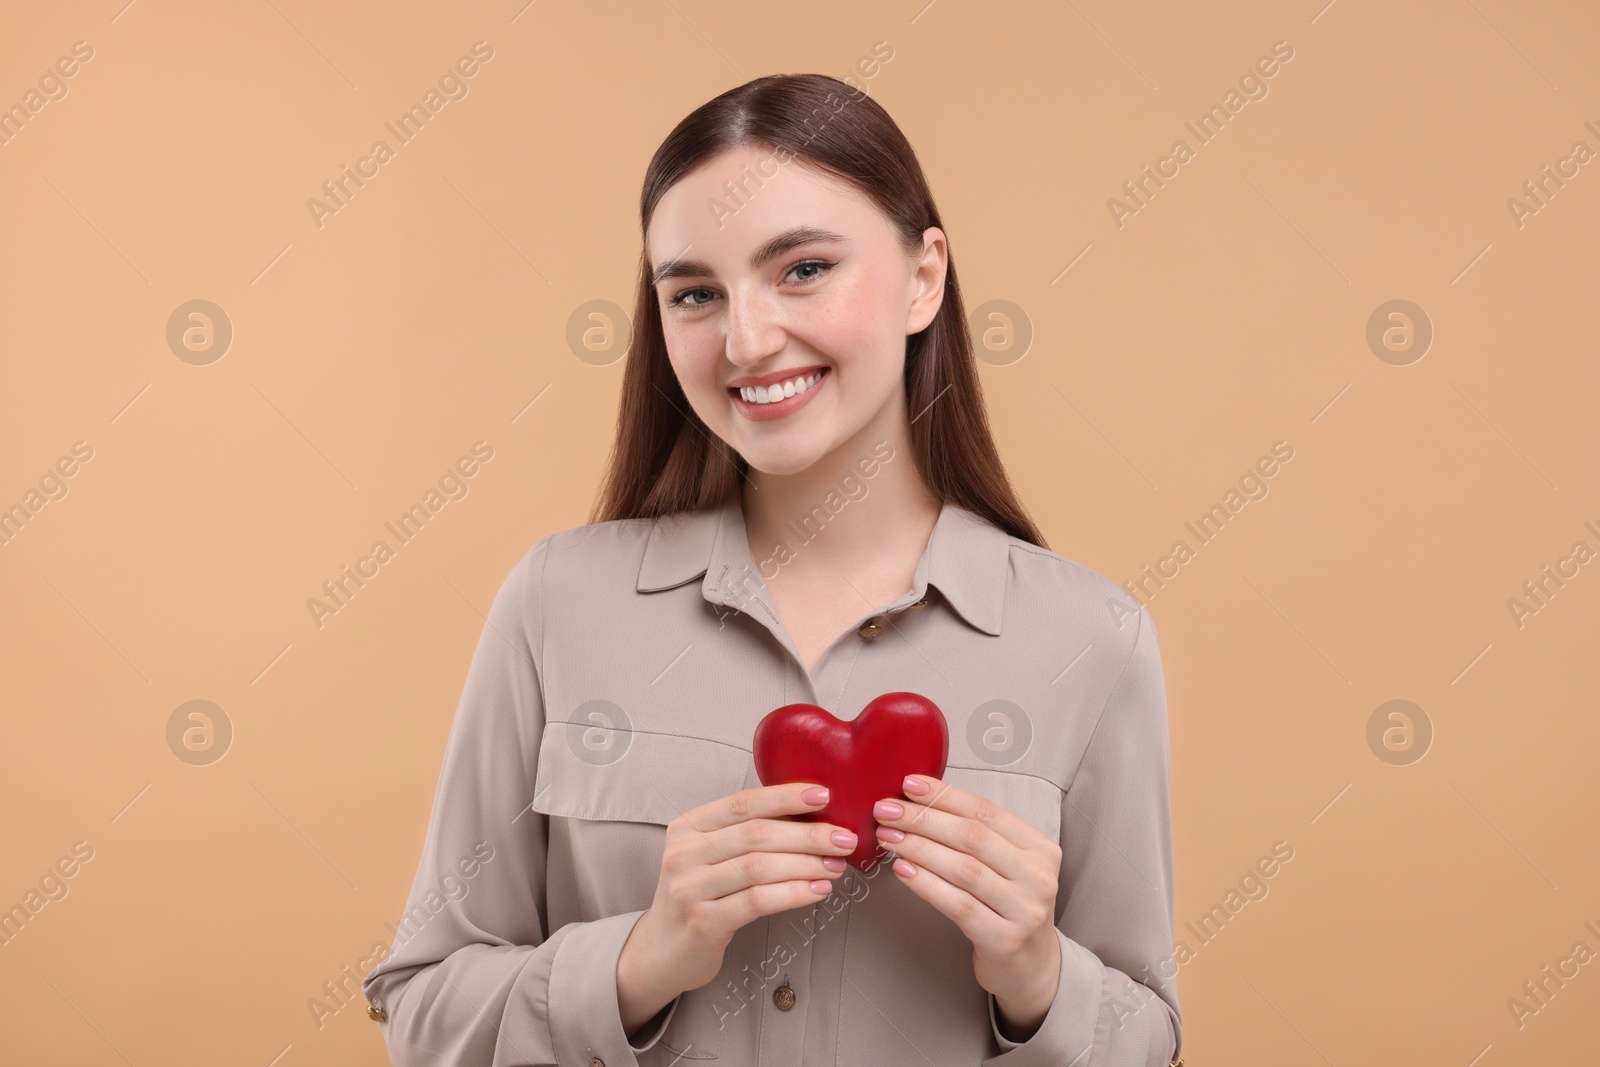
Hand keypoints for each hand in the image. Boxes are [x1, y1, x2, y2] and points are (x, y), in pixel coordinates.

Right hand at [616, 781, 856, 1032]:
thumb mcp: (710, 855)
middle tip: (844, 838)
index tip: (824, 795)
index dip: (785, 796)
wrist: (662, 950)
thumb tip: (810, 815)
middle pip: (756, 834)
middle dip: (808, 835)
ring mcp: (690, 888)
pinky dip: (793, 894)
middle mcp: (684, 853)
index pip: (743, 803)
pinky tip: (817, 891)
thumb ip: (745, 834)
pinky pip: (757, 901)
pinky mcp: (703, 922)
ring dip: (806, 865)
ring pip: (760, 867)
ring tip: (837, 866)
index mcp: (688, 826)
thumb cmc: (699, 895)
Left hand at [872, 774, 1062, 1038]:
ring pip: (963, 869)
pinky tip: (903, 871)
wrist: (1032, 966)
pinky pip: (958, 905)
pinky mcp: (1005, 940)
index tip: (909, 785)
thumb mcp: (1007, 866)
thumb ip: (977, 836)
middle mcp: (1038, 877)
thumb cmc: (1008, 906)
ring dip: (919, 848)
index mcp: (1041, 849)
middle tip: (887, 811)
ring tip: (888, 837)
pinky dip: (927, 884)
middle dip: (924, 819)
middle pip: (973, 837)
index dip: (945, 795)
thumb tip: (921, 800)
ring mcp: (1025, 910)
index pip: (987, 812)